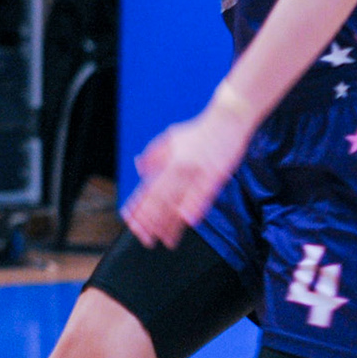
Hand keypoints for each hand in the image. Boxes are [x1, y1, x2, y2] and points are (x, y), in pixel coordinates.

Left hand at [121, 105, 253, 248]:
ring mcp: (197, 172)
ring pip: (179, 200)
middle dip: (150, 220)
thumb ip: (154, 155)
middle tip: (143, 237)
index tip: (129, 219)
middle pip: (160, 198)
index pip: (148, 187)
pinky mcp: (216, 174)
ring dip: (170, 221)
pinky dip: (195, 206)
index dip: (138, 204)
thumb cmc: (200, 130)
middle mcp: (179, 167)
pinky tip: (188, 220)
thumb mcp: (170, 138)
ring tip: (163, 239)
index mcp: (168, 161)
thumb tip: (138, 167)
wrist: (227, 118)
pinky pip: (204, 193)